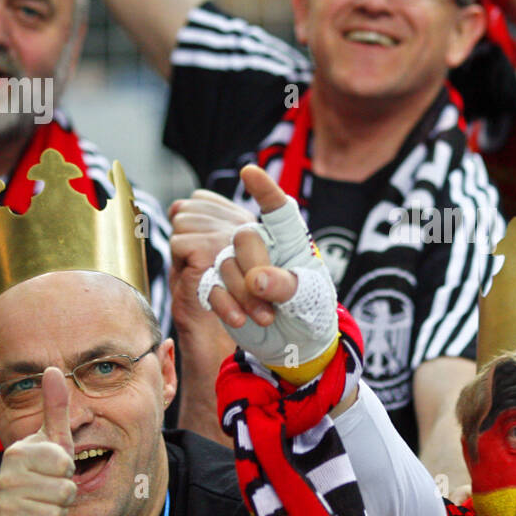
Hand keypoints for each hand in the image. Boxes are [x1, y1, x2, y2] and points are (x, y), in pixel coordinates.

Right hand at [0, 368, 77, 515]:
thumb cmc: (35, 474)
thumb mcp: (48, 441)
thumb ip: (55, 408)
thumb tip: (54, 368)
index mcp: (18, 453)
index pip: (66, 464)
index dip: (66, 470)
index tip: (53, 469)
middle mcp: (6, 478)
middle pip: (66, 491)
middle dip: (64, 495)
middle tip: (47, 491)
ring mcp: (5, 507)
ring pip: (59, 514)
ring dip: (57, 513)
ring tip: (40, 506)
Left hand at [169, 189, 255, 338]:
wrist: (211, 328)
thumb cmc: (206, 289)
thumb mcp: (201, 245)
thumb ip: (196, 220)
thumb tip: (176, 205)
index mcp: (245, 219)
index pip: (200, 199)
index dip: (191, 221)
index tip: (198, 245)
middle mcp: (244, 223)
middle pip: (188, 209)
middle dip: (184, 236)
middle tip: (198, 262)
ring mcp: (231, 236)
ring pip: (181, 223)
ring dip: (181, 249)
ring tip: (199, 269)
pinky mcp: (215, 250)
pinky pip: (178, 242)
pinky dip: (179, 261)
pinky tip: (197, 274)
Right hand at [199, 166, 336, 375]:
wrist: (292, 342)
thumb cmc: (308, 310)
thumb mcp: (308, 298)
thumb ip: (286, 285)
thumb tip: (258, 279)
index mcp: (287, 236)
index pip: (276, 207)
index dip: (263, 189)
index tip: (249, 173)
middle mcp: (257, 242)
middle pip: (244, 236)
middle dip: (255, 269)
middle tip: (274, 303)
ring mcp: (234, 261)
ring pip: (222, 260)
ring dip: (241, 292)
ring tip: (264, 316)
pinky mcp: (215, 282)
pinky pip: (207, 281)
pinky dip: (223, 302)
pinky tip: (239, 318)